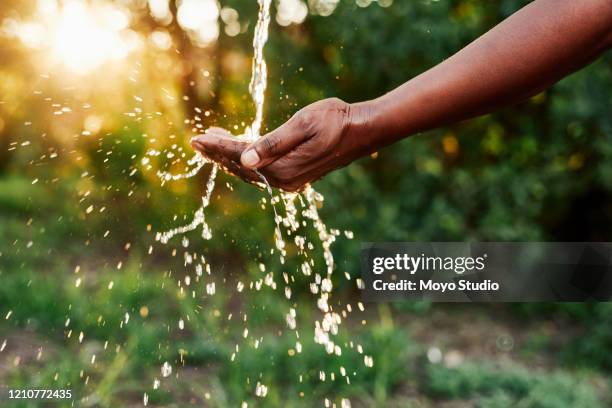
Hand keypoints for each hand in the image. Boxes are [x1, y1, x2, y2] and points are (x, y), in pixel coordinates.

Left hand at [191, 98, 374, 191]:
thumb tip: (244, 159)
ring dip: (229, 156)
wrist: (362, 130)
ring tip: (212, 141)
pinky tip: (239, 148)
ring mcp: (290, 180)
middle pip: (240, 168)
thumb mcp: (302, 124)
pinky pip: (261, 170)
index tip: (196, 138)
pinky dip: (245, 159)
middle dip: (217, 153)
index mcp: (283, 168)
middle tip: (196, 141)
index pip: (239, 158)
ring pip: (249, 170)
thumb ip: (273, 143)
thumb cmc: (335, 120)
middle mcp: (284, 180)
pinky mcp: (294, 175)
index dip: (216, 147)